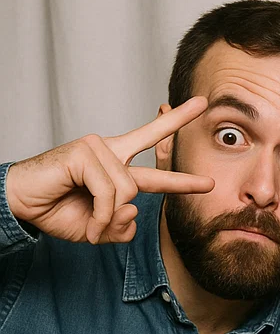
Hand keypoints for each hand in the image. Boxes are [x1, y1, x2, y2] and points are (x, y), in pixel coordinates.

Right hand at [5, 97, 212, 243]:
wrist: (23, 205)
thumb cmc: (59, 211)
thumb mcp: (102, 229)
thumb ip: (124, 225)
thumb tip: (134, 207)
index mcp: (118, 168)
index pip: (152, 156)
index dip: (176, 150)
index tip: (200, 134)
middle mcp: (111, 153)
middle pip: (151, 139)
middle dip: (178, 123)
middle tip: (204, 104)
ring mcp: (97, 149)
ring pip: (128, 191)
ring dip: (111, 219)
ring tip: (93, 224)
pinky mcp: (84, 152)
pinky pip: (110, 193)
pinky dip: (101, 216)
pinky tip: (89, 220)